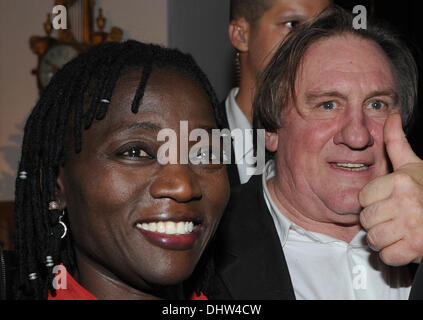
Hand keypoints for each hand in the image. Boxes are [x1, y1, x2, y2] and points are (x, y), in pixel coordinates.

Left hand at [359, 113, 422, 265]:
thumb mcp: (414, 166)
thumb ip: (396, 143)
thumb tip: (391, 115)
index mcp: (401, 182)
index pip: (363, 198)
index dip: (373, 201)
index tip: (388, 200)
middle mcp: (406, 203)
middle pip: (366, 219)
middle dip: (377, 221)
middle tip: (394, 217)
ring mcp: (412, 227)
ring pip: (373, 238)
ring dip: (384, 238)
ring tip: (399, 230)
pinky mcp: (415, 248)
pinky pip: (386, 255)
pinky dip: (394, 254)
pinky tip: (405, 243)